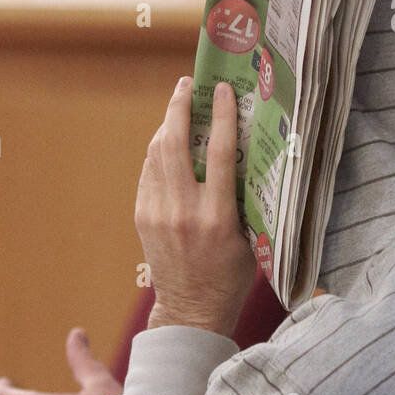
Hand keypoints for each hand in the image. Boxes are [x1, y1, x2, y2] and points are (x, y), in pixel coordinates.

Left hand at [136, 77, 257, 337]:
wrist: (191, 310)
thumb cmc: (231, 274)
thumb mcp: (251, 235)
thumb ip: (245, 196)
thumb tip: (245, 150)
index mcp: (217, 216)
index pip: (217, 153)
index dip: (221, 115)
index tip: (223, 89)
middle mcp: (183, 211)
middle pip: (174, 143)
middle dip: (179, 107)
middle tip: (187, 84)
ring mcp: (157, 213)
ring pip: (156, 153)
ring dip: (166, 124)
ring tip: (179, 105)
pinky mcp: (143, 216)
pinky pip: (149, 171)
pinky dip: (158, 151)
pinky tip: (168, 141)